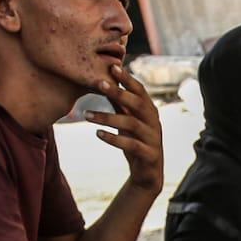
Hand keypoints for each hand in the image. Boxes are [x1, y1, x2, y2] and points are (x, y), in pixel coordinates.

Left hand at [87, 62, 163, 191]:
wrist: (147, 174)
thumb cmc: (136, 142)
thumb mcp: (127, 120)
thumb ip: (120, 103)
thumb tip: (105, 80)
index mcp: (149, 111)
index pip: (140, 90)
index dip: (127, 78)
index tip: (112, 66)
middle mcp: (154, 122)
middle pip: (137, 103)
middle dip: (118, 92)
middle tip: (99, 83)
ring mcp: (153, 139)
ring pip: (131, 124)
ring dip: (108, 117)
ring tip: (86, 115)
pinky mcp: (149, 155)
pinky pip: (131, 145)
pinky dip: (114, 139)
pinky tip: (98, 134)